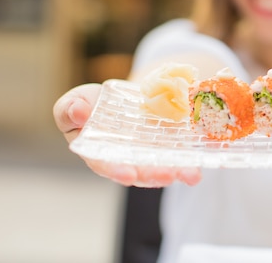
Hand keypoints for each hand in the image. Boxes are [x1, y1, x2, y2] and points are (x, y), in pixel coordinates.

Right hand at [53, 83, 201, 187]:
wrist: (125, 97)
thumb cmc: (93, 104)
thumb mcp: (77, 101)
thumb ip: (69, 109)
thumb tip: (77, 112)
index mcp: (100, 152)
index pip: (106, 165)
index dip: (117, 170)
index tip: (128, 174)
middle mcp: (128, 159)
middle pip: (141, 171)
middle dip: (154, 174)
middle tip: (167, 175)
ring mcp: (151, 153)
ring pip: (164, 166)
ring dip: (178, 171)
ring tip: (191, 174)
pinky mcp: (170, 145)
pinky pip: (181, 153)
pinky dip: (192, 158)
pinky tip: (202, 162)